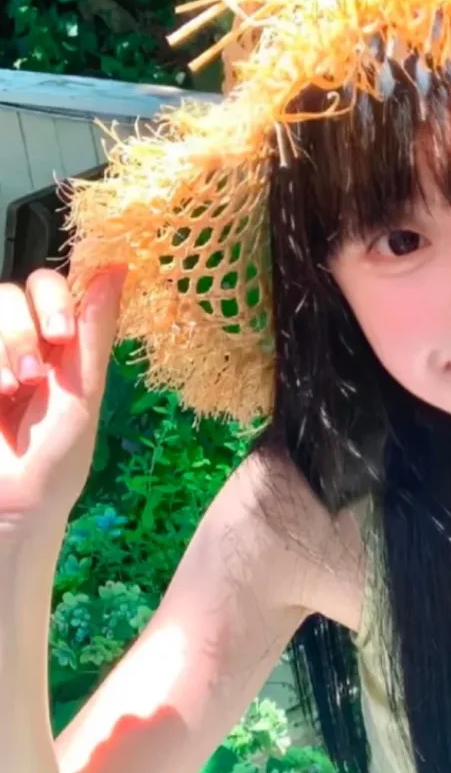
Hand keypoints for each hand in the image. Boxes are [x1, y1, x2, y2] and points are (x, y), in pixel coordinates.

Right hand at [0, 266, 126, 538]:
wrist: (13, 506)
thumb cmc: (56, 457)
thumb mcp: (82, 393)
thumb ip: (94, 330)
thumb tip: (117, 266)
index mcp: (58, 341)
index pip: (52, 285)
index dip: (55, 297)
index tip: (62, 335)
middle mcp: (18, 340)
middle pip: (12, 291)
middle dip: (23, 328)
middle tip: (35, 372)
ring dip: (2, 345)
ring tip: (11, 390)